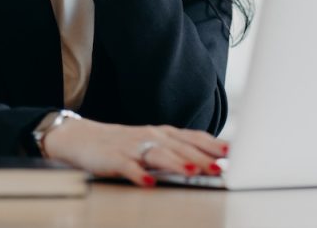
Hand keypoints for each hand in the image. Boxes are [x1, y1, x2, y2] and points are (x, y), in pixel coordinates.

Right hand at [41, 117, 228, 187]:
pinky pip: (128, 167)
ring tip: (192, 171)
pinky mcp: (115, 159)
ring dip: (177, 163)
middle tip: (220, 167)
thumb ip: (178, 149)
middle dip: (202, 157)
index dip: (213, 144)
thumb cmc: (124, 143)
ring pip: (159, 154)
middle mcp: (151, 136)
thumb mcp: (153, 142)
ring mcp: (133, 147)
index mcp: (163, 133)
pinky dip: (139, 175)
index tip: (232, 153)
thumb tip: (210, 160)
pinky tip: (149, 183)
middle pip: (180, 146)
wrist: (83, 138)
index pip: (193, 137)